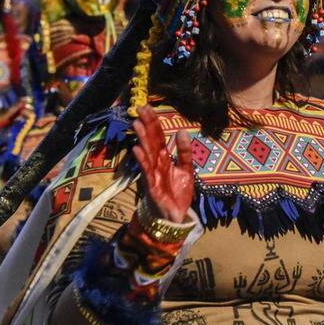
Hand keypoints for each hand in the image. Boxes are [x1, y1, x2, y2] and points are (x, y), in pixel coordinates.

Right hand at [132, 105, 192, 223]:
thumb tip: (182, 131)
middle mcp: (156, 163)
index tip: (147, 107)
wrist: (175, 217)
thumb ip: (185, 152)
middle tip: (140, 107)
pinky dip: (142, 160)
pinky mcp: (152, 186)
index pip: (158, 136)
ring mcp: (153, 174)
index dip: (153, 122)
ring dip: (142, 138)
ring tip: (137, 124)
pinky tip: (137, 149)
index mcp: (164, 158)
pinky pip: (147, 171)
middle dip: (146, 125)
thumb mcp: (186, 170)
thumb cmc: (177, 193)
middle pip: (151, 141)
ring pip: (148, 153)